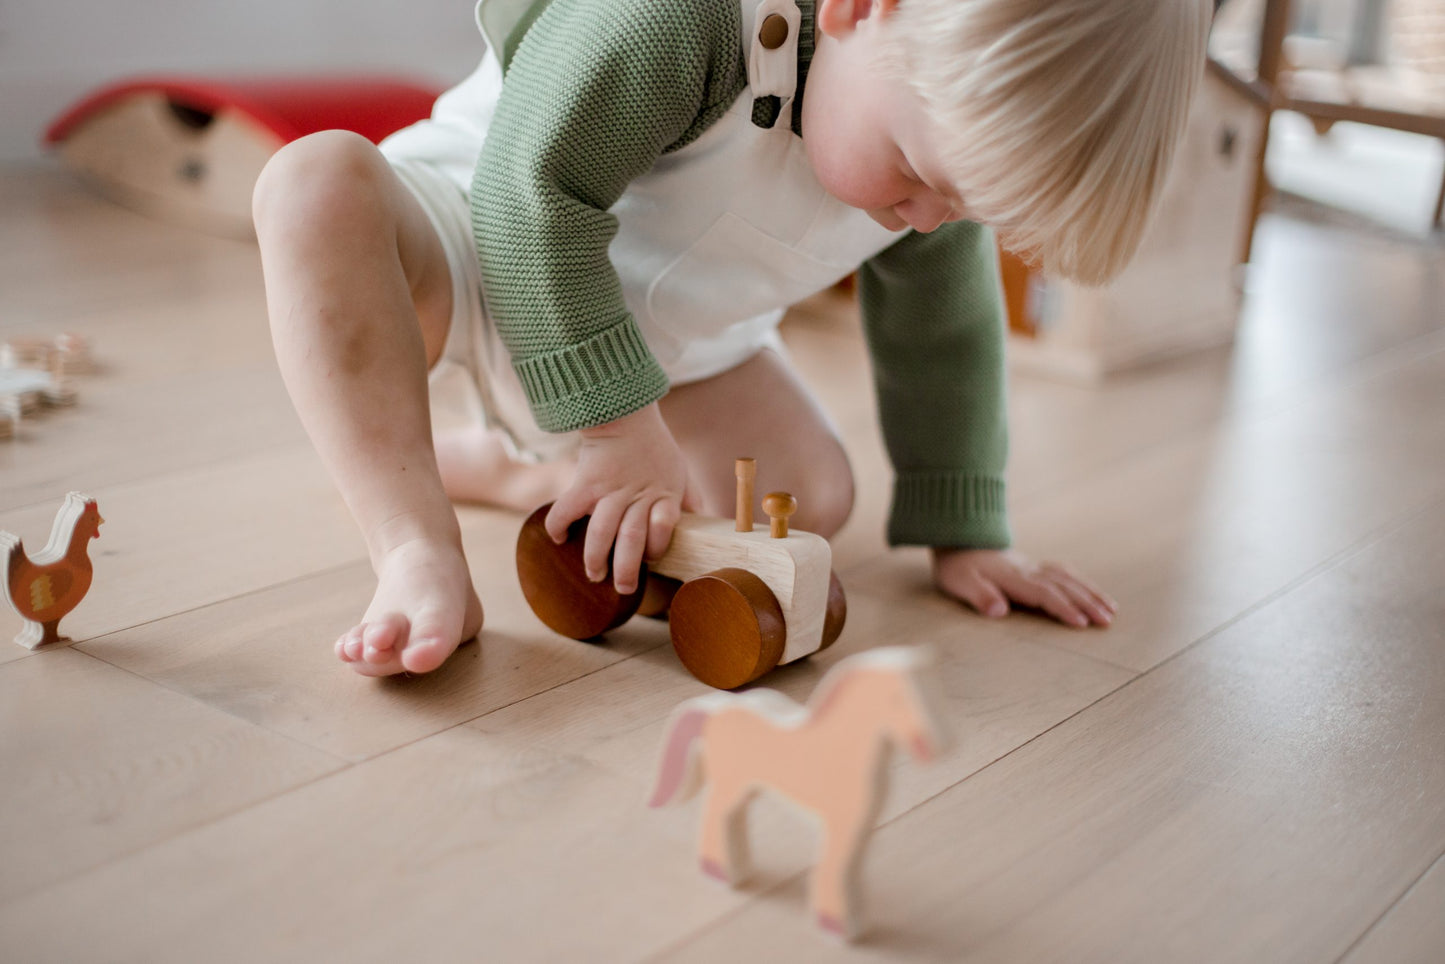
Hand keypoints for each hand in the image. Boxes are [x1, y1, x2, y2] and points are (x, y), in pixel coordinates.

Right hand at [545, 404, 692, 594]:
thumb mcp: (681, 471)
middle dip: (625, 569)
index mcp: (663, 494)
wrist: (625, 415)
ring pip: (600, 531)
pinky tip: (559, 539)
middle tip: (622, 588)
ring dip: (595, 557)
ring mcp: (609, 490)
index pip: (664, 526)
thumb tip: (704, 519)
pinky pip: (566, 508)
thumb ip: (690, 498)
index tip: (651, 559)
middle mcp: (637, 495)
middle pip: (631, 538)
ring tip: (594, 574)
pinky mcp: (585, 483)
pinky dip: (559, 526)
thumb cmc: (655, 448)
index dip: (658, 546)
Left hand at [931, 547, 1116, 627]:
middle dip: (1088, 603)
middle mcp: (1027, 570)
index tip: (1082, 623)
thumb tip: (1000, 611)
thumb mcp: (959, 582)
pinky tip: (1090, 590)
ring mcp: (1032, 566)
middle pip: (1064, 586)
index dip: (1063, 608)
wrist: (956, 537)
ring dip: (1090, 592)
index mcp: (1012, 577)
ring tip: (1111, 609)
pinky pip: (1063, 572)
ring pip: (1068, 578)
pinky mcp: (1032, 566)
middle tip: (1108, 621)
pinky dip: (1081, 582)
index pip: (1044, 594)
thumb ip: (980, 595)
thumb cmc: (956, 566)